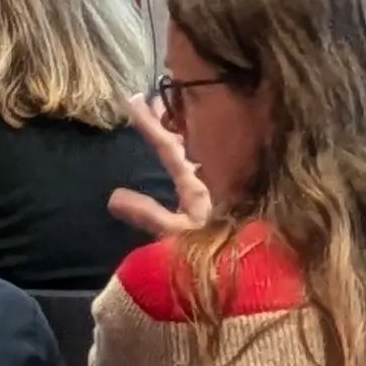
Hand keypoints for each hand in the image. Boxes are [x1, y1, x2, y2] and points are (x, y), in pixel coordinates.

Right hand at [108, 95, 215, 240]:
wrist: (254, 270)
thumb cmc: (216, 251)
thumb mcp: (178, 235)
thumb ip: (148, 214)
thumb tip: (112, 196)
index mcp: (195, 183)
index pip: (167, 145)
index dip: (149, 123)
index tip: (134, 98)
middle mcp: (207, 177)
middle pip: (182, 139)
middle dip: (166, 118)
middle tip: (150, 96)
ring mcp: (215, 184)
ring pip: (194, 148)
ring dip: (179, 129)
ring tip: (166, 110)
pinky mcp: (220, 195)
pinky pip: (201, 161)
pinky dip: (189, 146)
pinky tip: (185, 143)